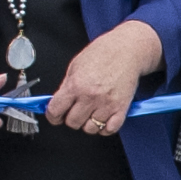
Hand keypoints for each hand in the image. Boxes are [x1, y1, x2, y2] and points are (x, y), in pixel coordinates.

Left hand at [49, 22, 165, 138]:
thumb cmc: (103, 53)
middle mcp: (90, 96)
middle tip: (75, 110)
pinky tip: (103, 118)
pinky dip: (105, 128)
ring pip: (91, 129)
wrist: (127, 49)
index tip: (55, 115)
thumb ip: (66, 86)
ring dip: (89, 123)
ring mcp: (106, 104)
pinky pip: (109, 129)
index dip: (53, 115)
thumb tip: (57, 102)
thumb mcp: (76, 65)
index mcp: (76, 85)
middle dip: (71, 118)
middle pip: (72, 122)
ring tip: (91, 112)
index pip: (55, 111)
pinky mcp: (121, 108)